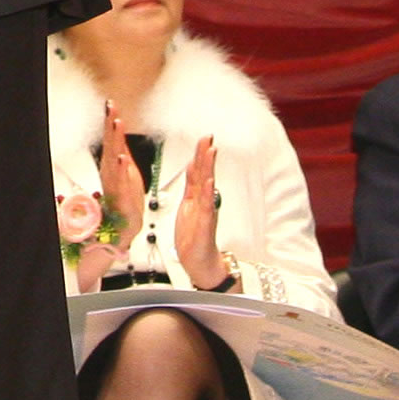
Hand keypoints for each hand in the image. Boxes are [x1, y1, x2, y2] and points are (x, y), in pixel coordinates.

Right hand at [96, 106, 146, 235]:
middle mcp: (111, 169)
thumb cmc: (126, 196)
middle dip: (111, 124)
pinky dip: (121, 168)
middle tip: (111, 107)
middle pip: (111, 142)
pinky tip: (122, 157)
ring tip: (116, 124)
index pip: (112, 137)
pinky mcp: (121, 193)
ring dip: (115, 140)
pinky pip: (120, 178)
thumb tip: (119, 129)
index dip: (111, 120)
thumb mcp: (126, 167)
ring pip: (113, 156)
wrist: (126, 221)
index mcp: (113, 162)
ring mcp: (115, 180)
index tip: (112, 104)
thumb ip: (122, 148)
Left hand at [172, 137, 226, 290]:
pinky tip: (210, 182)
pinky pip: (207, 207)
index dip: (200, 154)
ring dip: (209, 169)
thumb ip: (191, 186)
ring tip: (211, 152)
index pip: (198, 171)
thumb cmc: (193, 236)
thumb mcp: (188, 206)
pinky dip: (208, 194)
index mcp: (196, 197)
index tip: (204, 138)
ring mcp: (205, 212)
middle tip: (209, 138)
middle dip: (206, 155)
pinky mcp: (205, 224)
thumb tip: (192, 165)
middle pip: (205, 174)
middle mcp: (203, 202)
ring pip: (207, 186)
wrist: (198, 261)